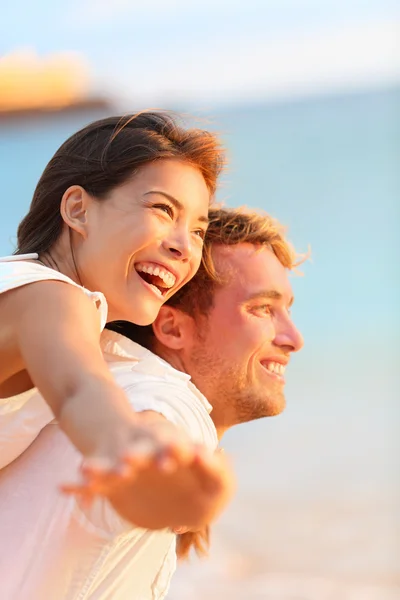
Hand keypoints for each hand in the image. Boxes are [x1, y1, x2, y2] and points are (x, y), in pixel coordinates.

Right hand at [62, 418, 234, 530]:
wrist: (171, 474)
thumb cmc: (197, 479)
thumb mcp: (214, 479)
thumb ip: (218, 470)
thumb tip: (222, 459)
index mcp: (173, 451)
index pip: (173, 447)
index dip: (173, 449)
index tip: (173, 454)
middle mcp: (149, 455)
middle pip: (140, 453)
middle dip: (135, 455)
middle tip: (128, 460)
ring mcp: (128, 467)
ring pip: (112, 466)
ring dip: (102, 467)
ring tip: (86, 468)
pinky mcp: (114, 484)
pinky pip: (94, 484)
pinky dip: (80, 486)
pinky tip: (64, 487)